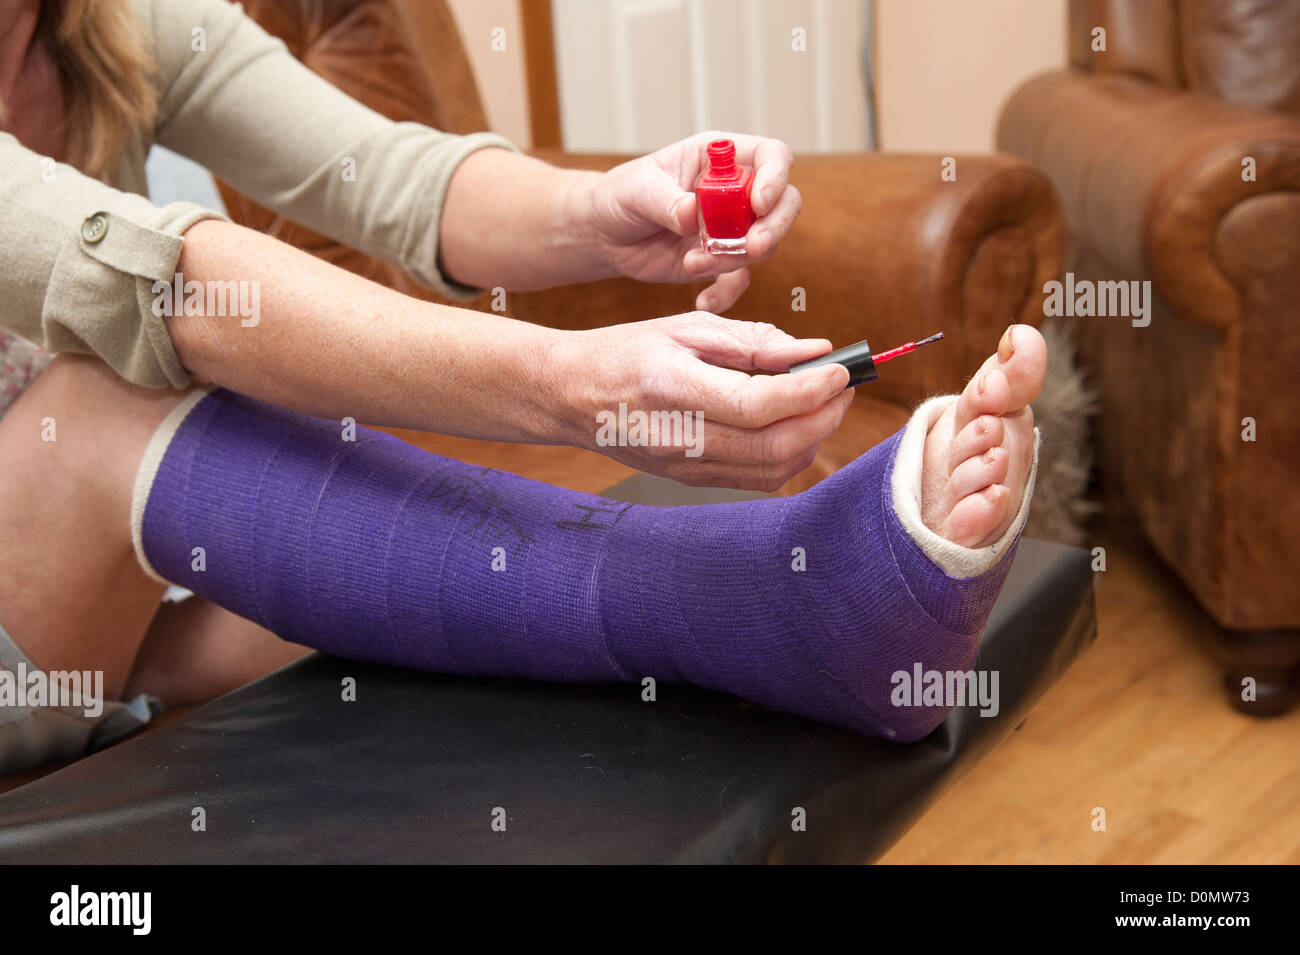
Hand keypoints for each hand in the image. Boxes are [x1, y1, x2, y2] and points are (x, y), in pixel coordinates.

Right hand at [550, 312, 850, 490]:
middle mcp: (679, 437)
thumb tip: (816, 351)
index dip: (810, 390)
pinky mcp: (691, 480)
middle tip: (844, 387)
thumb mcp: (686, 327)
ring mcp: (684, 466)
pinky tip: (796, 425)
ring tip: (825, 403)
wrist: (571, 395)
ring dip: (813, 438)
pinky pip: (756, 478)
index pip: (758, 405)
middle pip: (773, 445)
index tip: (840, 369)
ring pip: (771, 469)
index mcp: (673, 388)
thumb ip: (753, 341)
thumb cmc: (627, 352)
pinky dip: (789, 455)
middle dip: (823, 417)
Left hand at [584, 132, 801, 313]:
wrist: (604, 234)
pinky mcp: (718, 262)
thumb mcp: (639, 190)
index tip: (758, 203)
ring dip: (734, 260)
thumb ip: (668, 202)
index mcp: (720, 159)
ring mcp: (731, 229)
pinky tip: (703, 301)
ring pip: (762, 245)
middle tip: (752, 247)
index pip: (772, 157)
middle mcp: (735, 192)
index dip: (775, 178)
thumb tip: (693, 215)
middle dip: (774, 227)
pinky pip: (737, 280)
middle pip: (784, 203)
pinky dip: (725, 293)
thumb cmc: (621, 196)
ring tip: (693, 263)